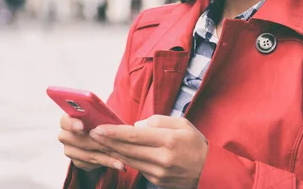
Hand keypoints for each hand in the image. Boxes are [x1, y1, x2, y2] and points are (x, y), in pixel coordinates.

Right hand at [58, 114, 125, 171]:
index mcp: (68, 119)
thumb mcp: (100, 115)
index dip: (72, 124)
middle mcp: (65, 135)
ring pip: (86, 155)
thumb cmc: (100, 120)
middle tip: (111, 146)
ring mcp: (69, 150)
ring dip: (105, 158)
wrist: (100, 133)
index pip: (65, 121)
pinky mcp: (77, 161)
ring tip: (120, 161)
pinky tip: (117, 163)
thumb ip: (99, 116)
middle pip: (77, 140)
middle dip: (96, 143)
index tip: (81, 126)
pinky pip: (90, 164)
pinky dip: (105, 163)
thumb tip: (108, 120)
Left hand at [89, 115, 207, 188]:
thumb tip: (136, 125)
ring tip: (99, 142)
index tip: (98, 128)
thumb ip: (158, 121)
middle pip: (127, 149)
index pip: (134, 135)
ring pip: (129, 160)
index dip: (114, 132)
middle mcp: (162, 158)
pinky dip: (125, 159)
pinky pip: (137, 168)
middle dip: (107, 141)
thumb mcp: (183, 124)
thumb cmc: (196, 144)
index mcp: (168, 140)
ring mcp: (158, 173)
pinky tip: (117, 152)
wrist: (210, 171)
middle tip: (91, 134)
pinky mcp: (157, 182)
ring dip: (112, 151)